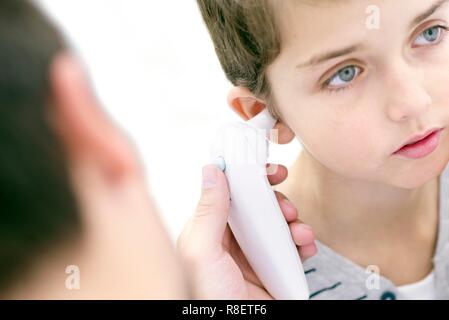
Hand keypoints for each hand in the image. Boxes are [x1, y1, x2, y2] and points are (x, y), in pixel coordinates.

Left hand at [177, 163, 316, 298]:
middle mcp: (233, 240)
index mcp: (210, 231)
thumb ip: (208, 211)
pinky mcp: (275, 269)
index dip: (248, 177)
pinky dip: (304, 241)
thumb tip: (212, 170)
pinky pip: (293, 247)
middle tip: (285, 205)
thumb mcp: (202, 253)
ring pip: (279, 223)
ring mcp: (255, 255)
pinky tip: (306, 245)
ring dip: (294, 220)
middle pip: (258, 206)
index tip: (267, 169)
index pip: (229, 193)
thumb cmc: (207, 299)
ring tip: (299, 230)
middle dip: (276, 200)